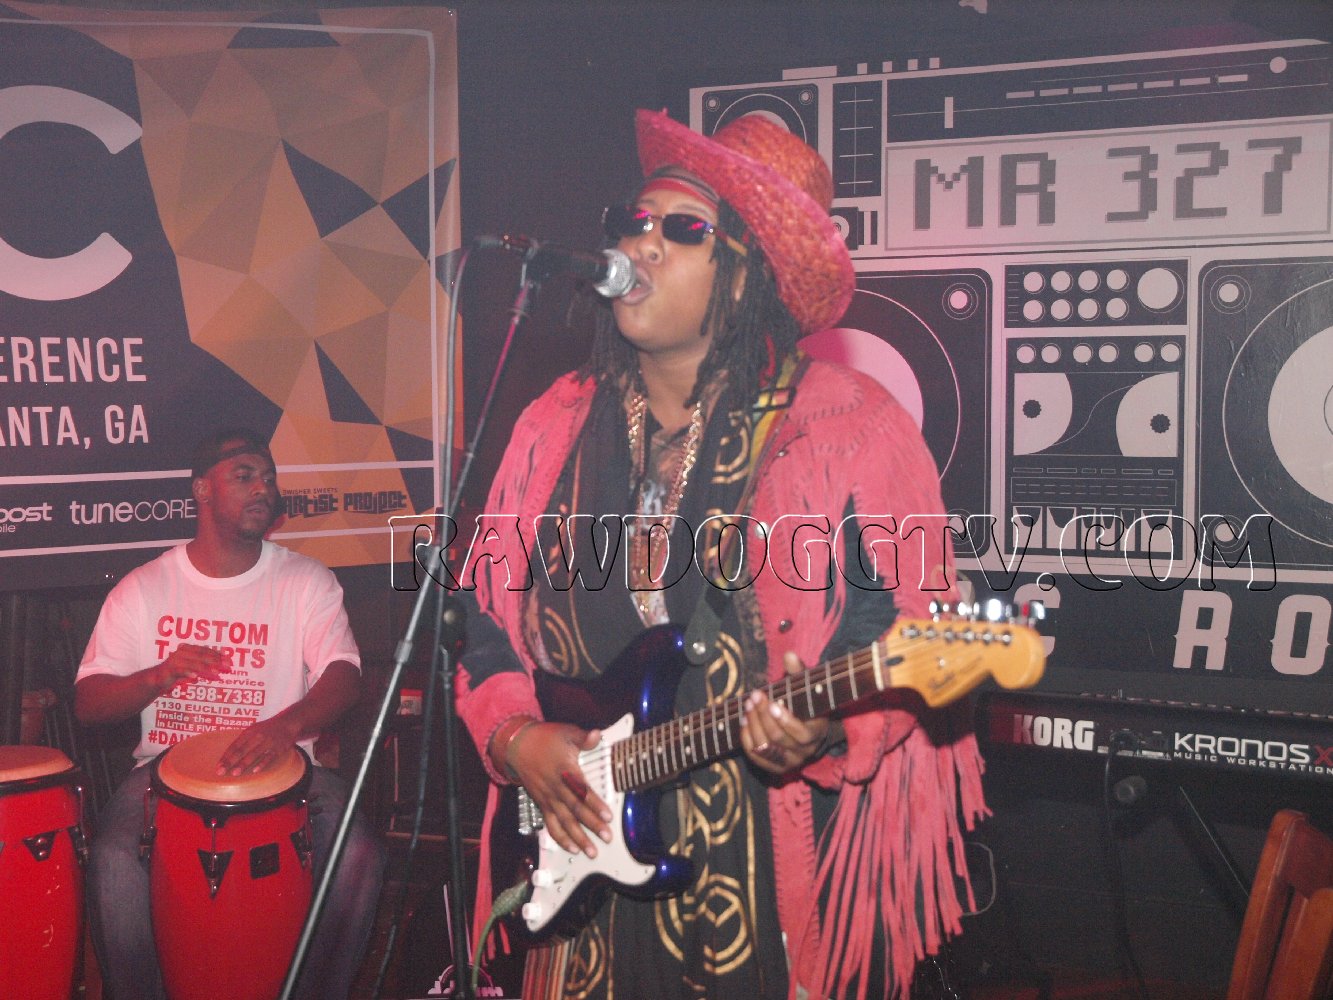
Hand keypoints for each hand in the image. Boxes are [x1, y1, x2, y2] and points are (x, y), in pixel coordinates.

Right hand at [154, 643, 229, 693]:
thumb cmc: (178, 672)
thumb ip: (204, 665)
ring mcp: (175, 660)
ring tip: (216, 673)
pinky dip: (188, 673)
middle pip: (202, 655)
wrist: (157, 678)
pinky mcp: (169, 669)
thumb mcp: (192, 667)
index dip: (218, 654)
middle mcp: (183, 652)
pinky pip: (180, 670)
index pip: (206, 650)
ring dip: (206, 668)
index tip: (229, 659)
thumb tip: (221, 666)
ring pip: (193, 663)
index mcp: (189, 649)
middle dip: (216, 661)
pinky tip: (195, 677)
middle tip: (227, 666)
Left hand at [216, 716, 300, 775]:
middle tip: (221, 772)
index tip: (218, 767)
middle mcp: (258, 736)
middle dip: (230, 762)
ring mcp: (268, 742)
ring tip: (234, 773)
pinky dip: (262, 764)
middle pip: (241, 750)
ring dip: (243, 764)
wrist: (289, 723)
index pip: (234, 745)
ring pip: (254, 754)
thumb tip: (228, 755)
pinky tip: (255, 771)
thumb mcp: (254, 729)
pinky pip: (269, 757)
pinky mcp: (278, 748)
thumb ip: (243, 740)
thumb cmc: (268, 729)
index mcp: (249, 732)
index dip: (226, 756)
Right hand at [506, 722, 611, 858]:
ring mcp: (548, 799)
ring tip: (590, 851)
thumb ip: (583, 738)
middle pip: (575, 811)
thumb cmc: (545, 739)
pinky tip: (571, 848)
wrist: (518, 746)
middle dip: (592, 825)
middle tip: (606, 837)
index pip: (582, 791)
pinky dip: (560, 838)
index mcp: (564, 772)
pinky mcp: (542, 804)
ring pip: (564, 822)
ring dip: (577, 838)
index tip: (608, 816)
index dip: (595, 805)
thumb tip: (596, 735)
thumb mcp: (566, 733)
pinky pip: (551, 825)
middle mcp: (556, 789)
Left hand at [741, 651, 829, 775]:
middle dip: (762, 716)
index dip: (785, 720)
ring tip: (747, 706)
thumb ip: (798, 672)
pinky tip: (744, 721)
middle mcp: (805, 752)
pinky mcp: (775, 768)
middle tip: (753, 697)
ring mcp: (789, 762)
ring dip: (753, 725)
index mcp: (817, 733)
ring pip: (765, 747)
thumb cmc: (804, 703)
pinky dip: (747, 738)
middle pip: (778, 738)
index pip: (802, 733)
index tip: (771, 703)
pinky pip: (756, 756)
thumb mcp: (805, 687)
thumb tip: (789, 655)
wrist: (806, 727)